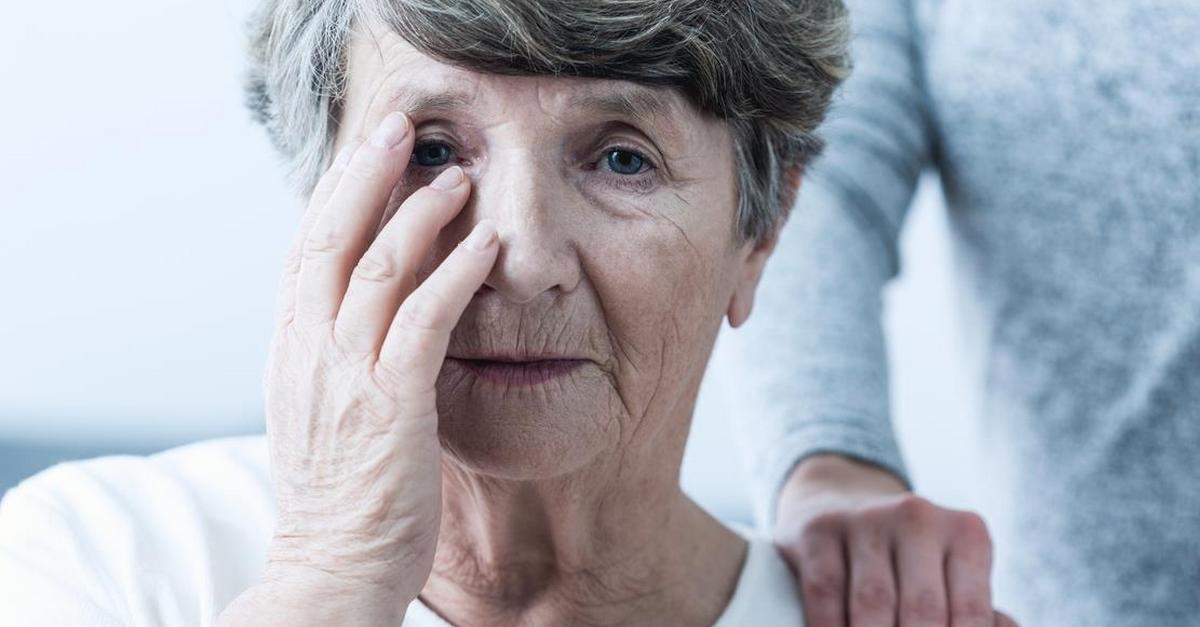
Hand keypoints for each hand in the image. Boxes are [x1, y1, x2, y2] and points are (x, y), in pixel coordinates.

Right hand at [258, 112, 497, 607]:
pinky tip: (486, 245)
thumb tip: (355, 311)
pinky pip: (424, 320)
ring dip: (420, 213)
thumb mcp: (316, 413)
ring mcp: (346, 376)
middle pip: (330, 239)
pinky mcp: (391, 404)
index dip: (335, 193)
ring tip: (458, 176)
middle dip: (366, 174)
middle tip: (400, 126)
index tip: (366, 152)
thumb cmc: (338, 498)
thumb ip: (330, 357)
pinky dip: (456, 274)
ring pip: (377, 268)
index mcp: (290, 352)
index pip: (305, 251)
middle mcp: (309, 352)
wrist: (332, 569)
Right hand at [774, 455, 1017, 626]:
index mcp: (965, 534)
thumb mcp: (953, 575)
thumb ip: (979, 616)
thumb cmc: (911, 561)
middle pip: (923, 611)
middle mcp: (918, 518)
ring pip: (873, 604)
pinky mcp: (818, 530)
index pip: (973, 613)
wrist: (841, 504)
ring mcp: (865, 520)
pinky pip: (825, 591)